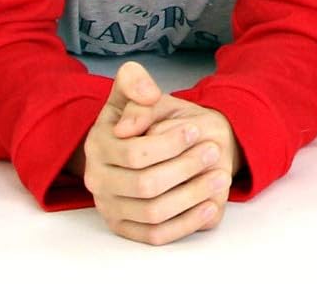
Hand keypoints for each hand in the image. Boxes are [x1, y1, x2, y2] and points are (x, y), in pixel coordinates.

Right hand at [76, 62, 236, 245]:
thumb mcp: (130, 90)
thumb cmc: (135, 118)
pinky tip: (209, 205)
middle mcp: (97, 180)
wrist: (128, 147)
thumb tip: (147, 95)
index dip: (170, 143)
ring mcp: (109, 207)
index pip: (136, 152)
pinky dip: (185, 224)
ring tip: (220, 176)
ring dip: (192, 196)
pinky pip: (156, 236)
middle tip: (213, 152)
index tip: (196, 130)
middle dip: (186, 168)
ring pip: (154, 213)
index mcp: (96, 145)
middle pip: (146, 185)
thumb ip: (134, 81)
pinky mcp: (123, 228)